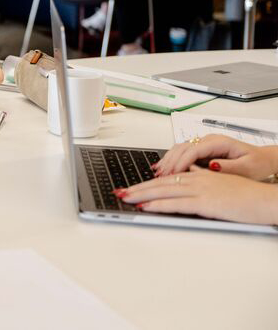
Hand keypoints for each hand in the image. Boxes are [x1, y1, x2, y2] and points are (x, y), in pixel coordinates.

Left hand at [118, 168, 277, 224]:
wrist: (266, 200)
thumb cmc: (246, 196)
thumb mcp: (219, 185)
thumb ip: (203, 181)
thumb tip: (188, 181)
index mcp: (198, 176)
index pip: (166, 179)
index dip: (146, 183)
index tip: (131, 187)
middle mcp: (196, 180)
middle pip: (160, 183)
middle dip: (137, 188)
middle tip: (120, 192)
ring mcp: (200, 190)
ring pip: (164, 191)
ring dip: (142, 195)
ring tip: (126, 198)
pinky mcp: (206, 202)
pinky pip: (177, 203)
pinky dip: (159, 204)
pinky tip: (147, 207)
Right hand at [152, 135, 277, 180]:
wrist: (263, 160)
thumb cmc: (256, 164)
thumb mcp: (247, 168)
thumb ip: (229, 167)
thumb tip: (212, 165)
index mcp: (219, 142)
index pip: (193, 150)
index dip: (181, 162)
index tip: (173, 174)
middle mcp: (208, 140)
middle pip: (182, 147)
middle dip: (169, 162)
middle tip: (160, 176)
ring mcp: (204, 144)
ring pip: (178, 149)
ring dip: (167, 161)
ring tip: (158, 173)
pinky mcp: (201, 151)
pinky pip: (182, 153)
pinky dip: (171, 160)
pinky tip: (164, 168)